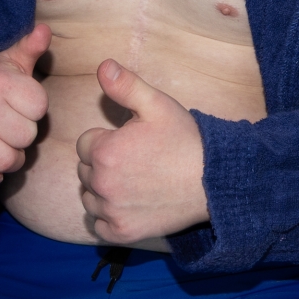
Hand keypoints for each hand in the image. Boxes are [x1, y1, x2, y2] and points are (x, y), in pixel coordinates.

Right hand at [0, 25, 50, 189]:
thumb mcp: (9, 62)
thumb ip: (30, 47)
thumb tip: (44, 30)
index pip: (39, 107)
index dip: (33, 110)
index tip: (20, 105)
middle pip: (26, 137)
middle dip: (23, 136)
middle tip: (9, 127)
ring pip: (7, 161)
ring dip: (9, 160)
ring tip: (1, 145)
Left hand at [76, 59, 209, 244]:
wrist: (214, 181)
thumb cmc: (185, 141)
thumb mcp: (157, 105)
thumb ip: (125, 86)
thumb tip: (102, 66)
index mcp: (104, 151)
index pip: (85, 143)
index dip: (107, 139)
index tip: (131, 142)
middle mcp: (102, 184)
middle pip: (85, 171)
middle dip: (103, 163)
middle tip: (136, 161)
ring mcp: (111, 211)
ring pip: (89, 197)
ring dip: (103, 190)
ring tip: (134, 181)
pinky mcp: (122, 232)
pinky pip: (98, 225)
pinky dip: (109, 217)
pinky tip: (130, 204)